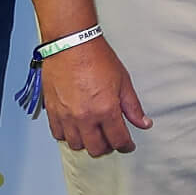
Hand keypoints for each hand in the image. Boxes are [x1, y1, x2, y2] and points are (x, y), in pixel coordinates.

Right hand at [42, 37, 150, 156]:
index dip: (126, 146)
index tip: (128, 145)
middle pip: (96, 149)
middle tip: (111, 139)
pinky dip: (68, 135)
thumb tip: (144, 123)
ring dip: (87, 143)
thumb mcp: (123, 82)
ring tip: (93, 133)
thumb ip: (132, 107)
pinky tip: (75, 128)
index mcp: (106, 110)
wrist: (71, 44)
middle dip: (107, 147)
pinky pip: (58, 134)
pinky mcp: (52, 111)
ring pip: (76, 145)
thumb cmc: (97, 58)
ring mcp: (66, 116)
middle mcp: (85, 117)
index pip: (118, 140)